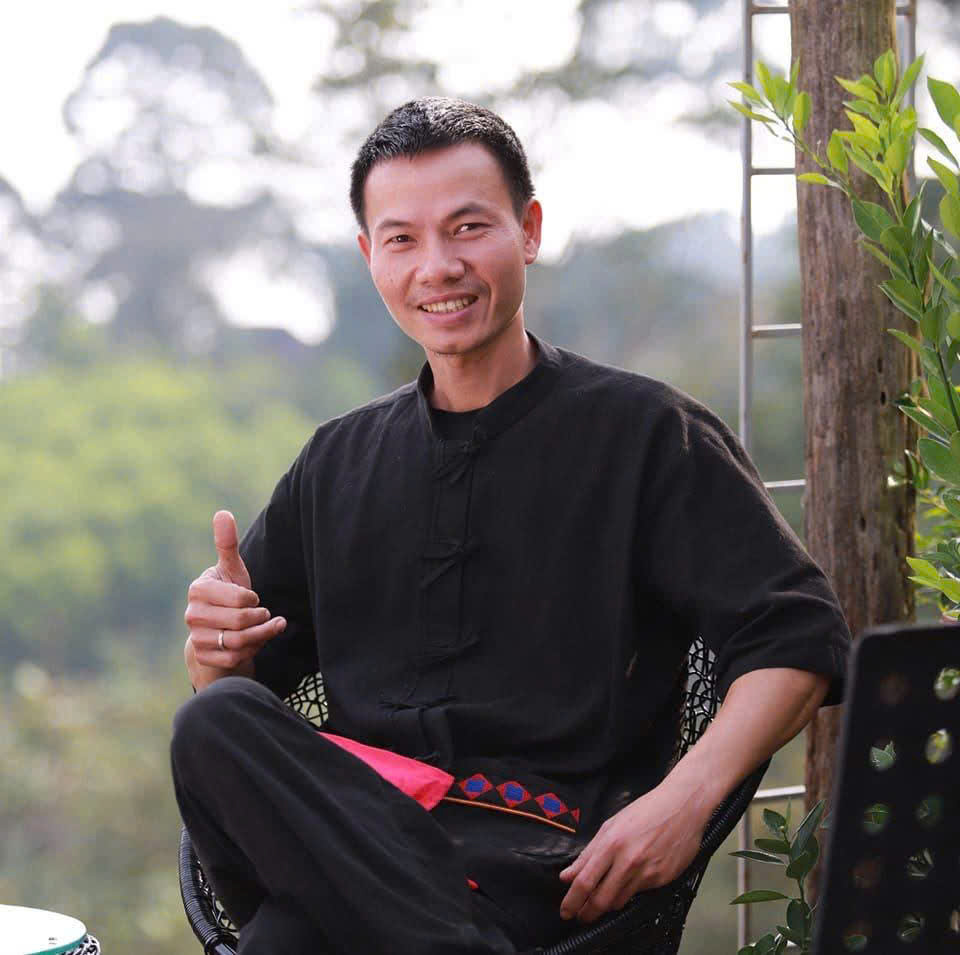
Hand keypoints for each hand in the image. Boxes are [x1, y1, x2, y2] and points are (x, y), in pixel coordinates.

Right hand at [183, 510, 285, 689]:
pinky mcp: (204, 657)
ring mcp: (196, 638)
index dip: (254, 600)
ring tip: (270, 626)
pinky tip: (257, 642)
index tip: (255, 598)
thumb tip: (223, 513)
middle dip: (261, 618)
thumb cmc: (229, 593)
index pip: (239, 599)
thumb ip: (228, 544)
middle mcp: (192, 615)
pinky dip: (252, 651)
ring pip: (238, 643)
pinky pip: (235, 659)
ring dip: (262, 635)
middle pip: (240, 622)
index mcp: (198, 589)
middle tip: (265, 613)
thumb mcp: (232, 569)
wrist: (218, 627)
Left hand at [557, 780, 710, 923]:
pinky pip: (639, 894)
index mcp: (611, 843)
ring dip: (607, 906)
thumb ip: (588, 854)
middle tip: (579, 917)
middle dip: (587, 913)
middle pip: (601, 900)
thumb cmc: (646, 811)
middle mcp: (628, 861)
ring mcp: (647, 872)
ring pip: (619, 901)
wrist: (682, 806)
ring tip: (600, 902)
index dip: (572, 901)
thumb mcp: (611, 826)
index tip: (565, 910)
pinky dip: (629, 892)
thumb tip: (568, 875)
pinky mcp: (662, 879)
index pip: (584, 881)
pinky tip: (628, 883)